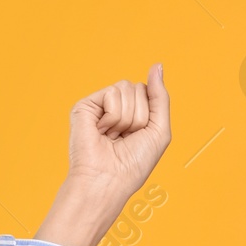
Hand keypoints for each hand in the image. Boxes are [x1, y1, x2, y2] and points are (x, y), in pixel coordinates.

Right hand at [33, 63, 171, 245]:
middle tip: (126, 137)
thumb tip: (158, 65)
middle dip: (140, 116)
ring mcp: (100, 105)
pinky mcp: (85, 106)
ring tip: (114, 136)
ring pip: (127, 88)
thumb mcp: (160, 129)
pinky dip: (113, 116)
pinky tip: (102, 131)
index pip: (150, 92)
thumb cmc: (134, 163)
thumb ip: (160, 96)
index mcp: (134, 113)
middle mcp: (117, 107)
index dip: (151, 114)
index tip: (140, 135)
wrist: (109, 179)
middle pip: (139, 88)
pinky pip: (112, 93)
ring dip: (127, 118)